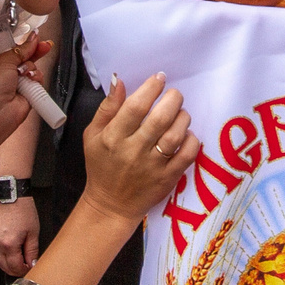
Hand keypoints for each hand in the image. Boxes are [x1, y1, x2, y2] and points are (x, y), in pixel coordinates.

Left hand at [0, 37, 53, 152]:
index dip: (25, 45)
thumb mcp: (4, 61)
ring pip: (34, 69)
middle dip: (35, 53)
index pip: (15, 51)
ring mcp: (18, 85)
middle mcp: (7, 76)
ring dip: (32, 69)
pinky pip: (39, 82)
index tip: (36, 37)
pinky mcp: (28, 95)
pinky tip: (31, 81)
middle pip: (26, 59)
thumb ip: (21, 50)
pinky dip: (37, 79)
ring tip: (24, 74)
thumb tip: (33, 38)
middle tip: (44, 46)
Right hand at [0, 198, 39, 275]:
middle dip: (16, 270)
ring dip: (6, 266)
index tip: (29, 268)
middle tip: (25, 267)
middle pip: (4, 267)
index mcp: (9, 244)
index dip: (24, 270)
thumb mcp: (33, 232)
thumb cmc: (23, 210)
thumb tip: (32, 263)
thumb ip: (32, 251)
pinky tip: (6, 256)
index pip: (15, 267)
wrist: (11, 196)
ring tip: (17, 262)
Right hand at [80, 73, 198, 221]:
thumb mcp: (93, 135)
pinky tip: (187, 134)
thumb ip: (107, 108)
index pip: (135, 107)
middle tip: (174, 94)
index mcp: (113, 138)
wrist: (110, 206)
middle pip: (160, 118)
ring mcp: (153, 166)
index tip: (159, 79)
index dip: (151, 89)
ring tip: (181, 113)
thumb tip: (119, 80)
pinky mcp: (167, 179)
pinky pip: (187, 155)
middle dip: (172, 99)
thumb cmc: (101, 166)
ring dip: (183, 117)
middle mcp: (133, 151)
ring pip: (176, 135)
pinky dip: (191, 140)